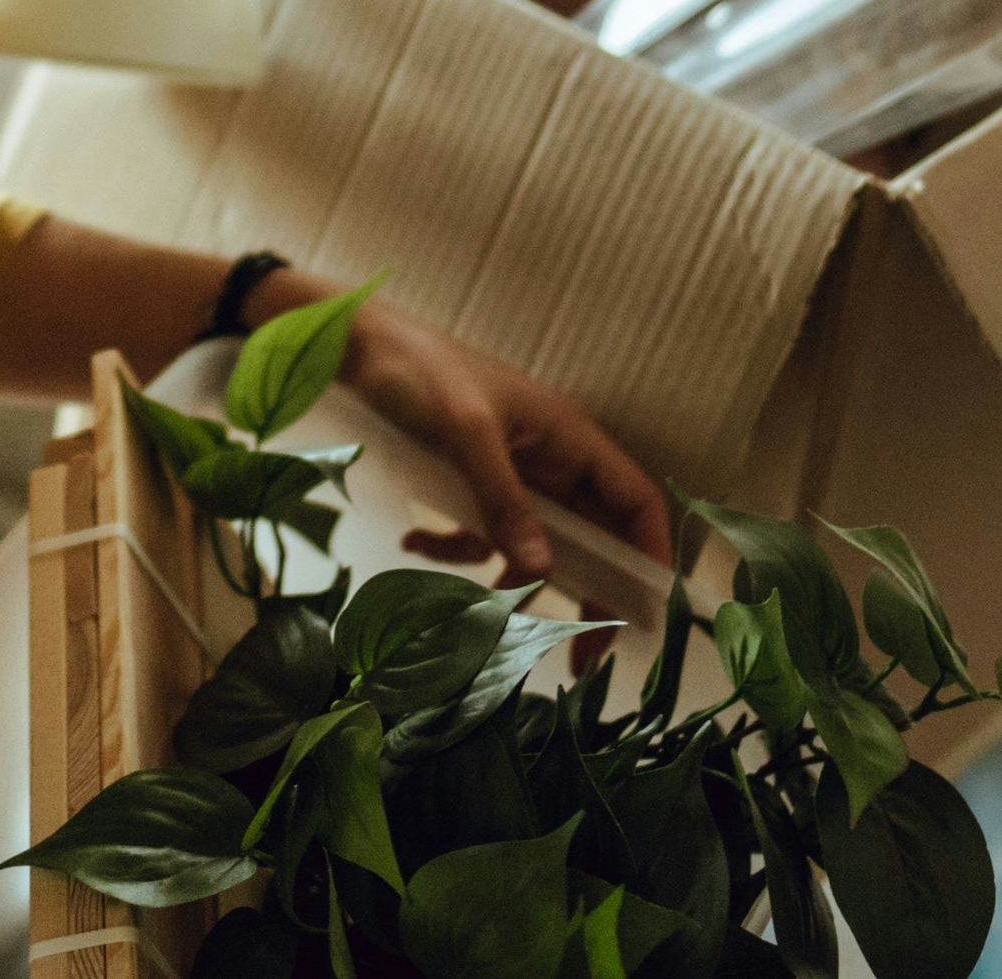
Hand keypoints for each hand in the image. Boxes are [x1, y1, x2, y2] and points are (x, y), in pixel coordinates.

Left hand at [286, 276, 675, 585]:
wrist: (352, 344)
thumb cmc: (418, 371)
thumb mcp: (464, 432)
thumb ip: (502, 499)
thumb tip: (542, 570)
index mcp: (568, 436)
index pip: (634, 499)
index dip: (649, 554)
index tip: (643, 613)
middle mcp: (548, 459)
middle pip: (592, 535)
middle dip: (588, 592)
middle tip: (583, 657)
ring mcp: (509, 473)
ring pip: (534, 543)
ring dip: (514, 580)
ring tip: (490, 621)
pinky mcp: (467, 481)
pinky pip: (480, 532)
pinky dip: (456, 548)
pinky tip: (414, 542)